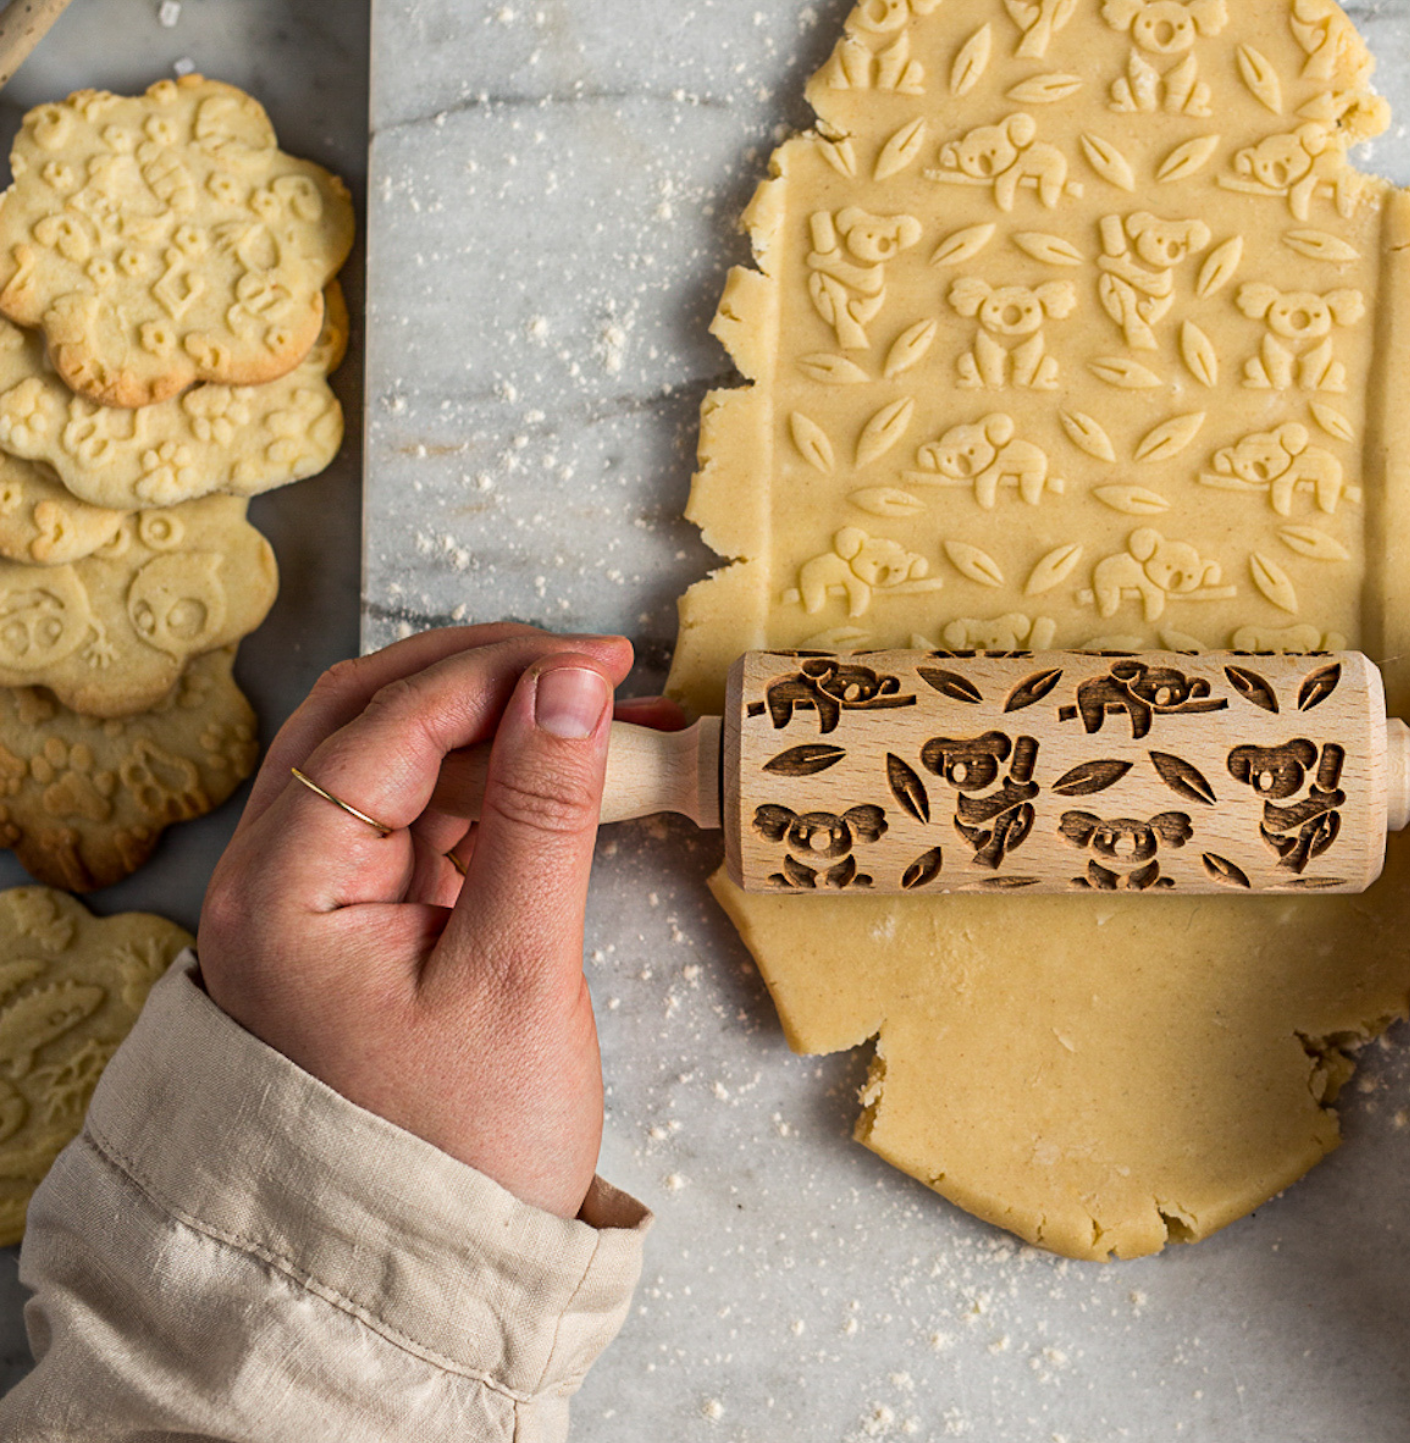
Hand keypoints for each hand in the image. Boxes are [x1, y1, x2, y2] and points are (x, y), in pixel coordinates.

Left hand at [199, 623, 681, 1218]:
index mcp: (282, 892)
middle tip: (596, 671)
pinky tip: (566, 777)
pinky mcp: (364, 922)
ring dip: (499, 723)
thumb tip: (570, 683)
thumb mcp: (519, 972)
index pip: (388, 722)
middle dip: (490, 675)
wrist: (435, 1276)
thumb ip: (544, 813)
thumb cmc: (464, 1149)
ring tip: (601, 716)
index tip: (603, 661)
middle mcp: (276, 881)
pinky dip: (496, 782)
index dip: (503, 670)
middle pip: (372, 717)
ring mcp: (317, 900)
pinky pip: (424, 814)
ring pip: (399, 758)